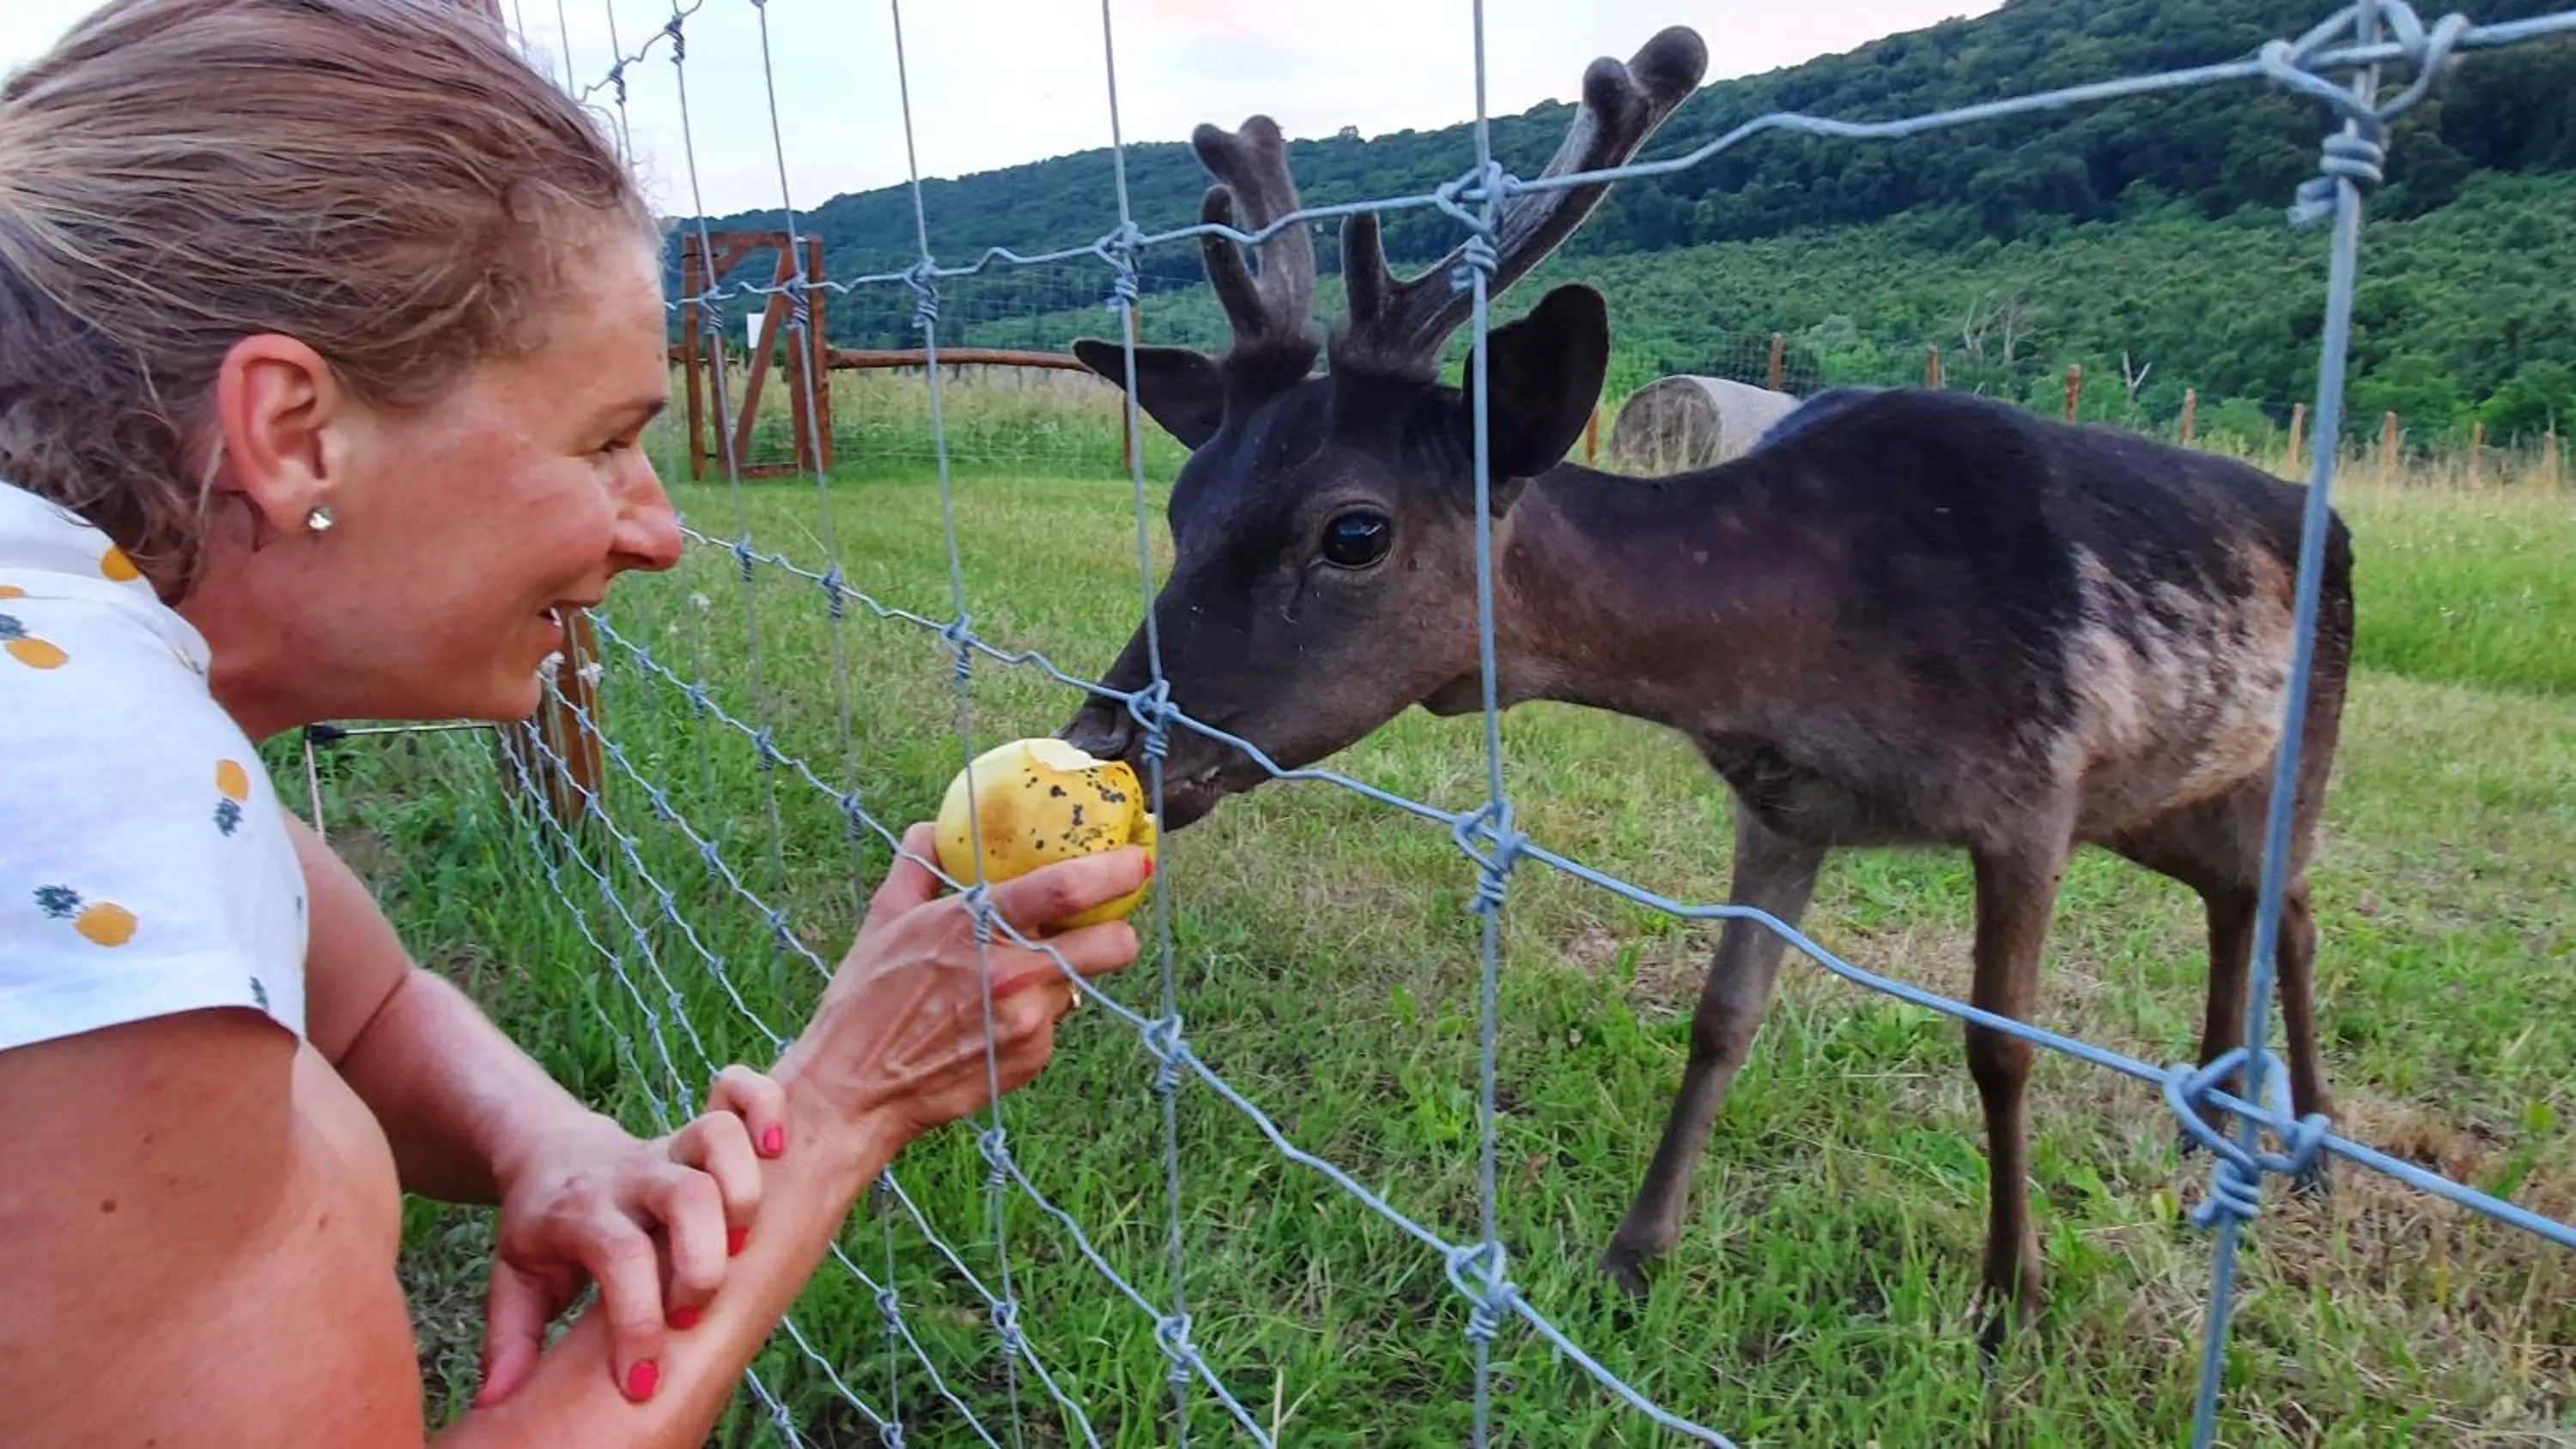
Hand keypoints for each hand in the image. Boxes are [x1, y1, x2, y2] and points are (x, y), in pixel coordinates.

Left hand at [473, 1065, 788, 1408]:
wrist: (548, 1152)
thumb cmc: (541, 1231)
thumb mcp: (514, 1281)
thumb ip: (509, 1338)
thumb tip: (496, 1401)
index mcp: (582, 1213)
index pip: (618, 1255)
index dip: (639, 1319)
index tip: (643, 1379)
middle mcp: (631, 1175)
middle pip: (684, 1194)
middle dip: (704, 1260)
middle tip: (694, 1310)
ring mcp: (669, 1147)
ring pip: (717, 1138)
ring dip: (744, 1189)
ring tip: (744, 1243)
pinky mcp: (700, 1130)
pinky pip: (742, 1091)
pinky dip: (766, 1107)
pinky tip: (778, 1149)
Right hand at [775, 822, 1148, 1161]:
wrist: (857, 1090)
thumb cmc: (865, 1001)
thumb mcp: (884, 920)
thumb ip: (919, 866)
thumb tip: (934, 827)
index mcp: (977, 926)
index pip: (1066, 889)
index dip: (1114, 872)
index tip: (1137, 862)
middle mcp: (1012, 973)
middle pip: (1111, 946)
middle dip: (1119, 934)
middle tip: (1105, 929)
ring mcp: (1027, 1021)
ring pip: (1078, 987)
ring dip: (1059, 980)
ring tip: (1010, 985)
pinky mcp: (1031, 1059)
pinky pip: (1052, 1026)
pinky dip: (1033, 1020)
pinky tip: (990, 1024)